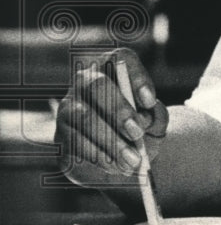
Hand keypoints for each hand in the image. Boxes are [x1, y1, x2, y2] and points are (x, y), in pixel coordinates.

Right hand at [55, 48, 167, 186]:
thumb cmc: (141, 132)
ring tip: (133, 160)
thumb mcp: (156, 123)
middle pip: (97, 84)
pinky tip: (116, 166)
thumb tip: (145, 115)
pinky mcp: (61, 137)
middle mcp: (86, 84)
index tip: (149, 102)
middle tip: (137, 133)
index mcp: (113, 72)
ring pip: (83, 117)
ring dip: (110, 141)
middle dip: (118, 109)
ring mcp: (69, 109)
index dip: (136, 77)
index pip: (121, 59)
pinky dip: (99, 157)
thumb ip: (156, 116)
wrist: (124, 161)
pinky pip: (74, 143)